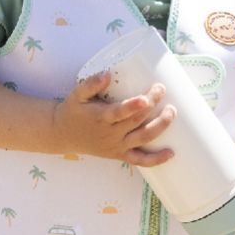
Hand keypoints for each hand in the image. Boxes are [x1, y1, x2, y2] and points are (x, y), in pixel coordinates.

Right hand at [52, 71, 175, 165]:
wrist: (63, 134)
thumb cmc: (74, 110)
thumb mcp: (77, 95)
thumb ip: (91, 84)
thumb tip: (107, 74)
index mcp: (100, 118)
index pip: (119, 113)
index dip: (133, 107)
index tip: (145, 99)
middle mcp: (109, 134)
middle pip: (135, 121)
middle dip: (152, 107)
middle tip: (161, 90)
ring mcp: (116, 146)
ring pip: (142, 139)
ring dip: (159, 127)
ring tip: (171, 112)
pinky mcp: (119, 154)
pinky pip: (139, 160)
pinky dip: (155, 159)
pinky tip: (170, 154)